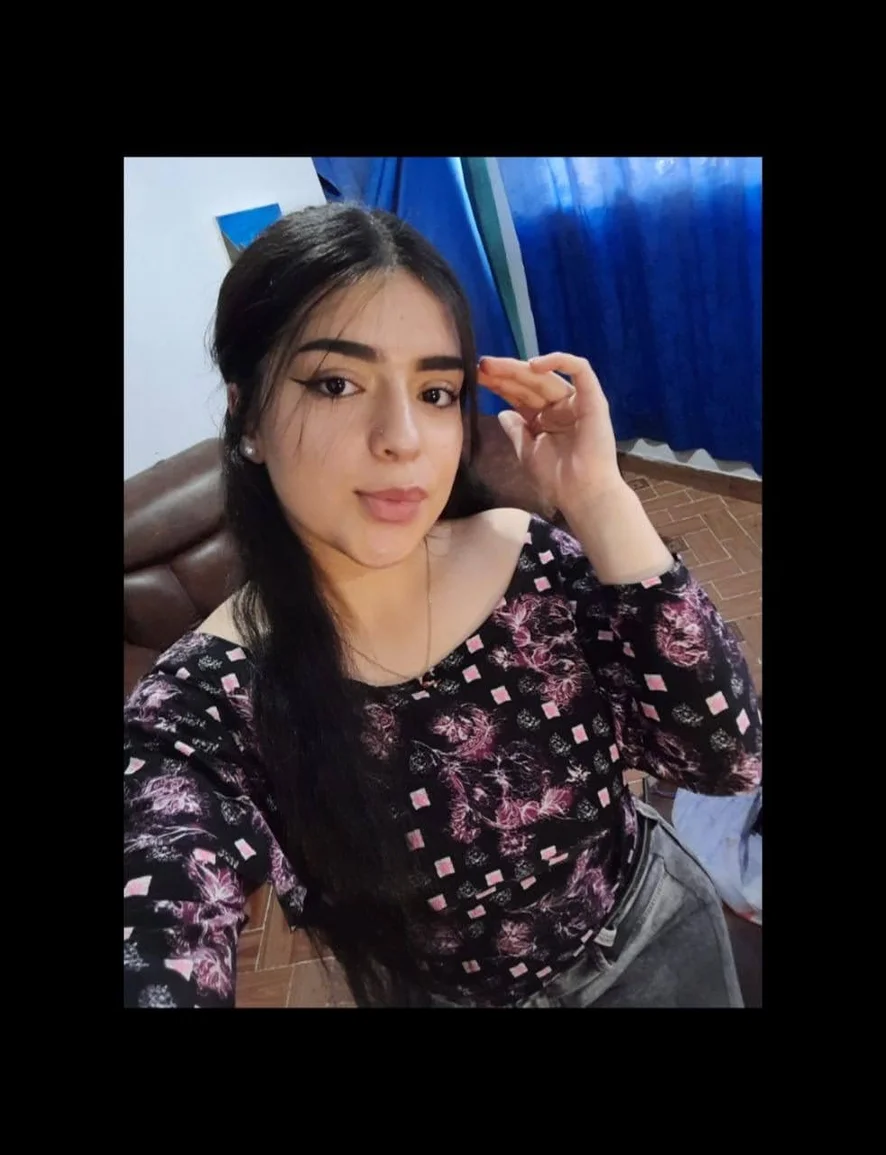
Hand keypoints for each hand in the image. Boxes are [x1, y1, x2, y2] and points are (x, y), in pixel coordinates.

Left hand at [477, 352, 624, 514]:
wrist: (582, 495)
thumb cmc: (557, 479)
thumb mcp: (527, 451)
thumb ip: (516, 430)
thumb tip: (503, 413)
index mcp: (544, 417)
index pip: (519, 394)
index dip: (499, 384)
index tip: (476, 377)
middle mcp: (559, 406)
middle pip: (529, 382)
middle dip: (504, 373)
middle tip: (481, 366)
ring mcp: (577, 400)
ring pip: (546, 376)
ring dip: (519, 368)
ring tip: (494, 366)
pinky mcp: (593, 398)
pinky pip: (580, 369)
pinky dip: (559, 361)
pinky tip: (533, 365)